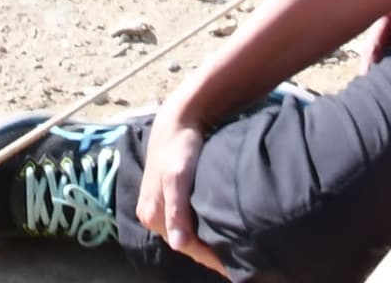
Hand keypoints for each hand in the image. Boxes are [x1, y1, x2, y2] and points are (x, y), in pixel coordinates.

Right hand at [136, 115, 231, 272]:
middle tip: (239, 261)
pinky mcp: (165, 199)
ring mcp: (158, 208)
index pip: (186, 247)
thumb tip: (178, 245)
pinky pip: (184, 223)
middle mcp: (151, 216)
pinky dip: (200, 230)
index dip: (211, 259)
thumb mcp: (178, 177)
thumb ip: (177, 211)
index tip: (235, 268)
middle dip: (209, 253)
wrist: (176, 122)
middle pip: (185, 244)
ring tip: (231, 250)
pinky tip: (216, 231)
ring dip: (205, 243)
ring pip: (185, 234)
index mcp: (152, 215)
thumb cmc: (179, 148)